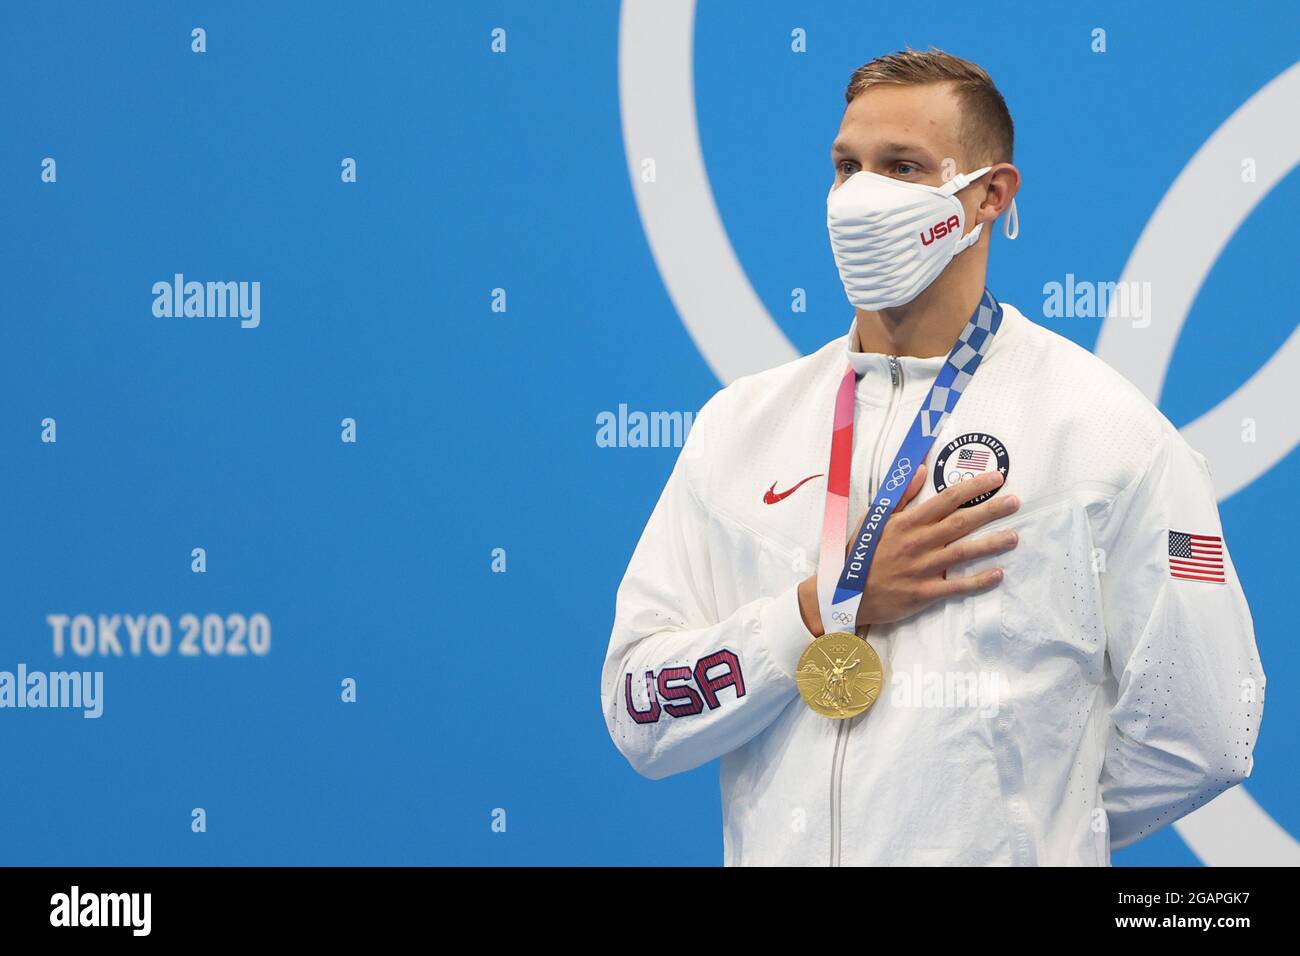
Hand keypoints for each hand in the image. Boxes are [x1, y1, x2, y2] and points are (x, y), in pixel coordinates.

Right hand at [796, 463, 1018, 635]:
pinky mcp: (924, 593)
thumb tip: (922, 469)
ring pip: (963, 553)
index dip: (973, 488)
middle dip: (990, 510)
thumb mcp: (875, 519)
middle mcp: (917, 542)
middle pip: (960, 523)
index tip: (996, 479)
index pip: (945, 500)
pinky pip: (956, 587)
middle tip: (1016, 502)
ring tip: (1014, 536)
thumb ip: (900, 495)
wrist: (844, 593)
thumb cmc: (862, 554)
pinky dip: (977, 581)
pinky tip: (997, 574)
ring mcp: (922, 569)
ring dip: (991, 544)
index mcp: (906, 522)